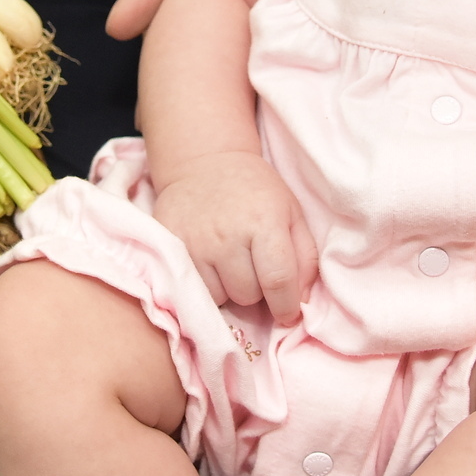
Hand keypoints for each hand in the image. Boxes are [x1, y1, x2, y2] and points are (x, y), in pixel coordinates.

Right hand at [151, 150, 315, 323]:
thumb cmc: (255, 191)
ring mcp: (194, 241)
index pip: (278, 281)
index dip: (286, 306)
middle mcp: (227, 234)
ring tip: (230, 264)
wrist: (204, 162)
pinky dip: (206, 284)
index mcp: (264, 221)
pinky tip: (210, 263)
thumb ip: (304, 258)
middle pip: (247, 295)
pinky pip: (194, 288)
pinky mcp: (170, 244)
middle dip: (256, 291)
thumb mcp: (292, 213)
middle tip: (254, 269)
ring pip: (219, 297)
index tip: (288, 313)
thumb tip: (300, 302)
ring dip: (229, 289)